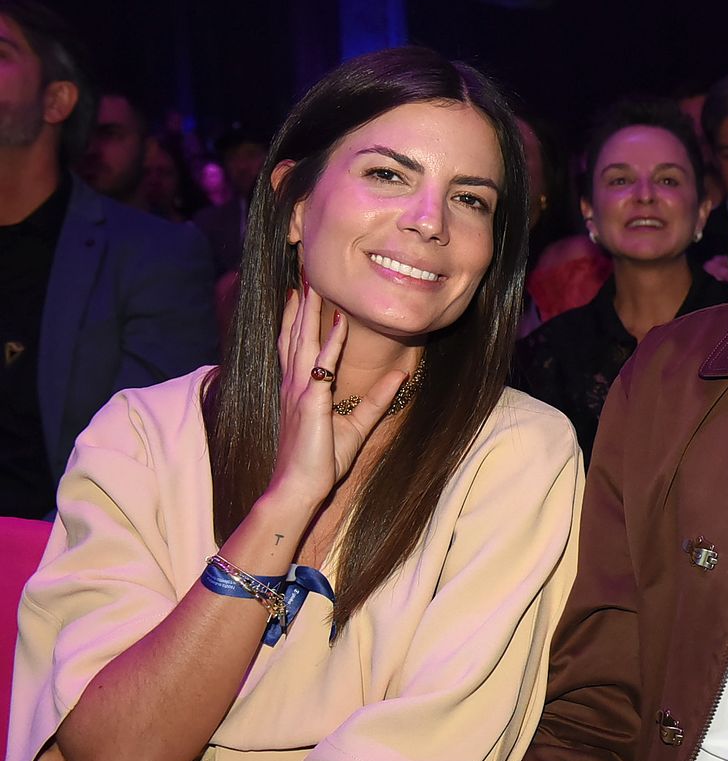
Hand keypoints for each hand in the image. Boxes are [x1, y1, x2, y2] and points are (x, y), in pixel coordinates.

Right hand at [266, 284, 406, 509]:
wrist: (299, 487)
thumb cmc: (320, 461)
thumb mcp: (356, 426)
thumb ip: (376, 399)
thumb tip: (399, 375)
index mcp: (300, 390)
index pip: (297, 345)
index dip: (298, 318)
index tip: (301, 291)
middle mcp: (294, 384)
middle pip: (295, 335)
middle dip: (300, 304)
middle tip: (303, 273)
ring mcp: (299, 391)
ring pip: (303, 341)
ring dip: (309, 311)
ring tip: (312, 283)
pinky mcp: (310, 401)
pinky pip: (323, 364)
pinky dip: (332, 342)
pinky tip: (339, 322)